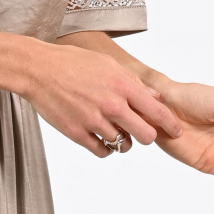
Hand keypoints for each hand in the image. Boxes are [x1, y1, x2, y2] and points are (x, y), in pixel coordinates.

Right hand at [24, 42, 183, 157]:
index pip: (157, 111)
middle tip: (139, 130)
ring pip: (123, 146)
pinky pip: (102, 151)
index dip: (170, 124)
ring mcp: (94, 121)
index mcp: (121, 84)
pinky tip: (101, 136)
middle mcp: (111, 105)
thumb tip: (154, 95)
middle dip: (146, 135)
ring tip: (115, 130)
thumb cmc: (71, 62)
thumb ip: (132, 81)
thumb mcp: (106, 63)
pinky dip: (105, 147)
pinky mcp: (77, 133)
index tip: (175, 130)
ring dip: (123, 141)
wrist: (38, 69)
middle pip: (145, 136)